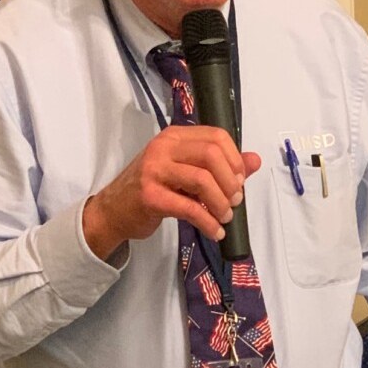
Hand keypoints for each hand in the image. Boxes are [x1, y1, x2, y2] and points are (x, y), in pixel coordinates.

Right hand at [82, 125, 261, 259]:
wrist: (113, 210)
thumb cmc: (152, 187)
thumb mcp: (184, 170)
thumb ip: (219, 164)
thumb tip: (254, 160)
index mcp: (175, 136)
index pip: (216, 136)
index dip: (235, 159)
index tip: (239, 180)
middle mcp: (163, 148)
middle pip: (211, 154)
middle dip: (230, 181)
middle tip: (234, 200)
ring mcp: (154, 170)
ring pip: (202, 180)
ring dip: (221, 203)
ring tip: (224, 216)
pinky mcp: (150, 196)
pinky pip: (189, 208)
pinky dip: (208, 222)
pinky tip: (214, 231)